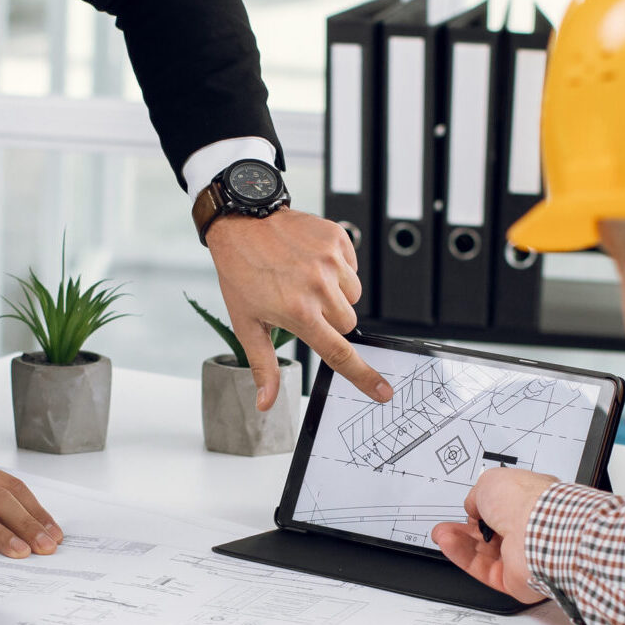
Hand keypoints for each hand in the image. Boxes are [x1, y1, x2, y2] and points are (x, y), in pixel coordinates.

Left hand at [207, 207, 391, 411]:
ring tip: (306, 280)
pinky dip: (337, 268)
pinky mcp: (337, 239)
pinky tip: (311, 261)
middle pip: (348, 323)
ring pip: (353, 296)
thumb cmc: (240, 273)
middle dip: (332, 321)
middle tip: (305, 306)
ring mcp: (331, 260)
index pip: (339, 353)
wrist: (241, 222)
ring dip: (336, 294)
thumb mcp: (246, 323)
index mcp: (298, 312)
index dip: (363, 376)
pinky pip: (352, 267)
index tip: (383, 391)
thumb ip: (263, 366)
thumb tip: (266, 403)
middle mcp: (318, 287)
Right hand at [428, 468, 561, 608]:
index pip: (503, 508)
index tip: (467, 508)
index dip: (482, 508)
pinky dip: (462, 556)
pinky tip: (449, 544)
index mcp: (530, 503)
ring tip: (442, 533)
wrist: (539, 530)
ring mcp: (521, 555)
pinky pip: (482, 569)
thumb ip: (477, 495)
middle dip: (465, 528)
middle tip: (448, 524)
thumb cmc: (528, 502)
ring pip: (483, 552)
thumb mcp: (491, 481)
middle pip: (490, 533)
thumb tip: (472, 507)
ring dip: (460, 541)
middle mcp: (528, 530)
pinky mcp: (513, 579)